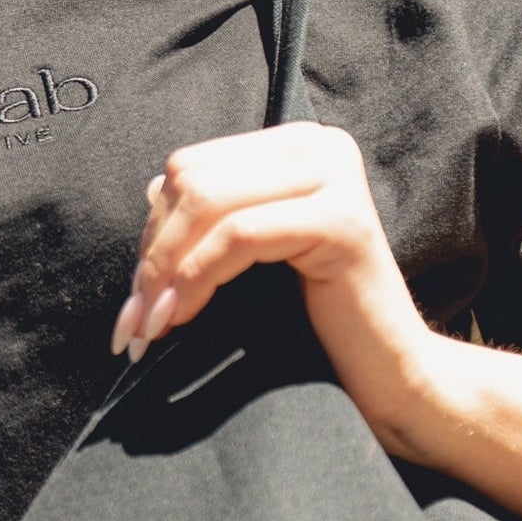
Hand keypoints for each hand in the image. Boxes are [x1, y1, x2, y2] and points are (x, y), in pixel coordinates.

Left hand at [111, 122, 437, 445]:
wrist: (388, 375)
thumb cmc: (310, 318)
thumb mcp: (248, 254)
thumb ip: (208, 215)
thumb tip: (147, 187)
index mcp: (293, 145)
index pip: (191, 168)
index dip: (153, 230)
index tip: (136, 294)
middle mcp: (318, 145)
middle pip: (194, 182)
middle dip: (153, 253)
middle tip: (133, 320)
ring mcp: (335, 176)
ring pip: (210, 204)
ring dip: (165, 270)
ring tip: (148, 326)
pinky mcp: (342, 219)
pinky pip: (241, 236)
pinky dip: (198, 276)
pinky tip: (181, 317)